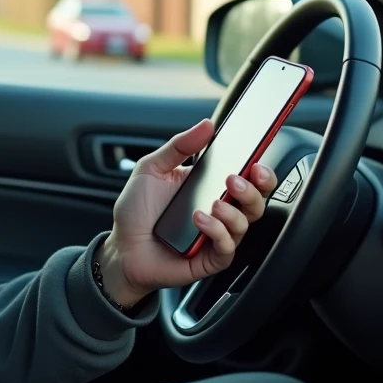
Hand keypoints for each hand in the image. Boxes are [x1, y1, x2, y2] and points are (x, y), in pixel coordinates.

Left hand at [94, 119, 277, 307]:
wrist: (121, 248)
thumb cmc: (136, 211)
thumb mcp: (152, 169)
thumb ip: (179, 146)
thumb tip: (206, 125)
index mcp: (209, 187)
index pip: (246, 177)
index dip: (260, 170)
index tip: (257, 160)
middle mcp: (218, 211)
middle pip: (256, 200)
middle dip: (254, 189)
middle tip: (234, 180)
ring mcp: (216, 235)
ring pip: (245, 223)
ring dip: (233, 211)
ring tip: (213, 203)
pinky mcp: (210, 258)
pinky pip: (227, 247)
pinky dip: (217, 232)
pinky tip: (199, 222)